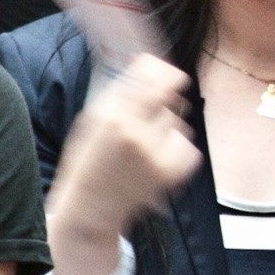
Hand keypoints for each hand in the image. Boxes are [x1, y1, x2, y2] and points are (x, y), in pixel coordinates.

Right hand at [44, 55, 202, 274]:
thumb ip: (119, 93)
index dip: (161, 69)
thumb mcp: (91, 121)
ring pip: (179, 120)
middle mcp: (137, 133)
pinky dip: (175, 148)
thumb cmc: (89, 163)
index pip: (151, 76)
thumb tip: (147, 62)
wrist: (91, 211)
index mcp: (112, 117)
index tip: (163, 71)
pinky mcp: (175, 171)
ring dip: (167, 126)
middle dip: (165, 98)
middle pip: (171, 94)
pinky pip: (186, 143)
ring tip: (143, 145)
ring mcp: (158, 154)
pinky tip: (154, 160)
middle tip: (150, 112)